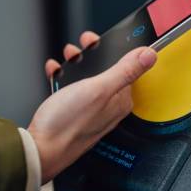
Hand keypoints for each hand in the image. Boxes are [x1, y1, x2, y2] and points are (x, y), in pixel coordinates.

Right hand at [28, 31, 156, 182]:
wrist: (40, 149)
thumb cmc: (68, 124)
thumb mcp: (99, 89)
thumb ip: (125, 71)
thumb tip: (150, 55)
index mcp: (120, 100)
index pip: (128, 68)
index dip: (116, 51)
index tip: (103, 40)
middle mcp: (108, 105)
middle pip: (106, 71)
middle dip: (93, 55)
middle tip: (81, 46)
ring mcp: (90, 109)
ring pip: (87, 77)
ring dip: (77, 63)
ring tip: (67, 57)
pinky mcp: (73, 112)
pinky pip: (71, 88)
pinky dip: (64, 77)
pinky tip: (56, 72)